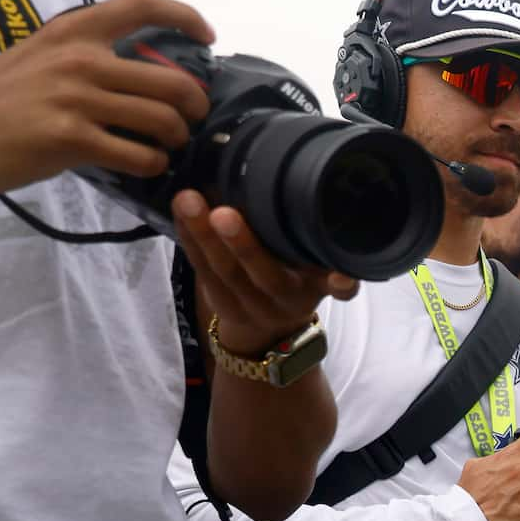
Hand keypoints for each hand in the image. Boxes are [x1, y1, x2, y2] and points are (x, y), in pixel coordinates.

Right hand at [0, 0, 217, 199]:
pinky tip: (145, 164)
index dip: (186, 17)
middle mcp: (79, 59)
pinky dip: (152, 164)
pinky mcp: (71, 138)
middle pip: (171, 79)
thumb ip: (85, 57)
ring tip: (167, 145)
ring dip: (176, 137)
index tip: (207, 36)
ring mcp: (76, 98)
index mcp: (72, 31)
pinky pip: (139, 154)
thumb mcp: (38, 57)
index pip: (142, 6)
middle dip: (194, 104)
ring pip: (162, 119)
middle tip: (191, 118)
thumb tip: (139, 70)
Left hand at [173, 190, 357, 357]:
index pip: (330, 287)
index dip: (339, 285)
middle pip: (265, 277)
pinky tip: (178, 213)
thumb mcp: (318, 269)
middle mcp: (284, 301)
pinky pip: (200, 269)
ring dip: (202, 235)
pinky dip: (188, 239)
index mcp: (315, 288)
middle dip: (243, 246)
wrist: (269, 326)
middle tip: (224, 213)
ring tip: (187, 201)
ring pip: (223, 273)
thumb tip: (320, 193)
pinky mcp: (220, 302)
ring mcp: (249, 306)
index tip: (341, 277)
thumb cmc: (297, 280)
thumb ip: (325, 246)